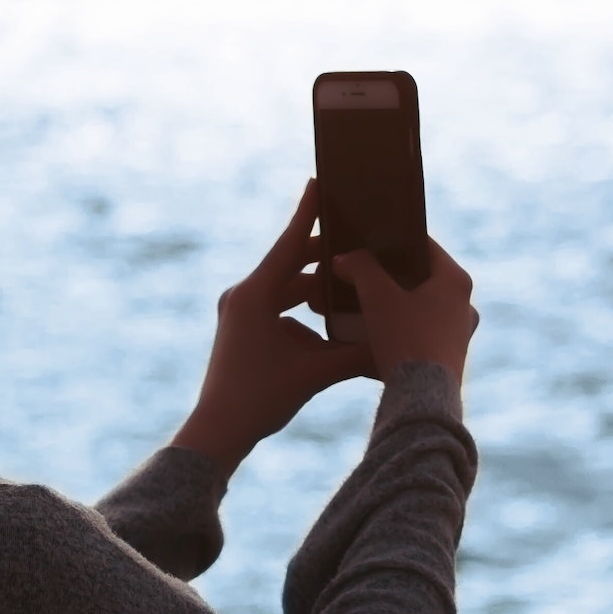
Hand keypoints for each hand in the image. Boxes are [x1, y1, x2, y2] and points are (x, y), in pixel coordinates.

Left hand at [171, 181, 375, 477]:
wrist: (218, 432)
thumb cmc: (260, 400)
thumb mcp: (315, 372)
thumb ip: (355, 353)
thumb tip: (395, 345)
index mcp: (254, 295)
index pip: (289, 244)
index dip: (308, 213)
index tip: (319, 182)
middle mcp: (243, 295)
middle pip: (291, 264)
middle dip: (326, 257)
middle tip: (359, 242)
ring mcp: (239, 310)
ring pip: (286, 287)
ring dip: (318, 287)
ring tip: (353, 280)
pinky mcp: (241, 327)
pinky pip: (277, 305)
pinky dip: (303, 307)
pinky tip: (331, 314)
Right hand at [331, 237, 477, 384]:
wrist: (422, 399)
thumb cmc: (405, 339)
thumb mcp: (377, 296)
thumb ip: (360, 267)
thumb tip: (344, 258)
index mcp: (455, 279)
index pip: (423, 244)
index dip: (393, 238)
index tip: (369, 237)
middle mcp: (465, 303)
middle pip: (421, 276)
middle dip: (389, 273)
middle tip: (361, 270)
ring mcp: (459, 332)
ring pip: (421, 305)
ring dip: (394, 301)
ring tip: (363, 301)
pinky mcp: (449, 356)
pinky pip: (421, 330)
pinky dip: (400, 325)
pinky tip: (376, 331)